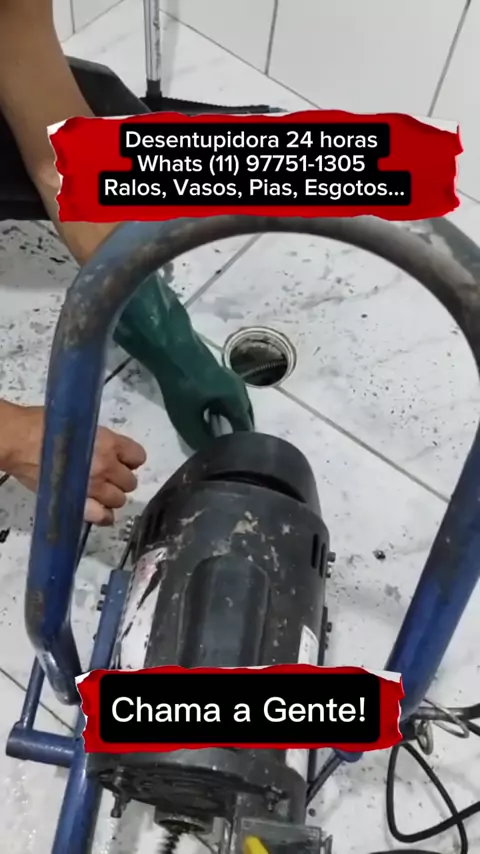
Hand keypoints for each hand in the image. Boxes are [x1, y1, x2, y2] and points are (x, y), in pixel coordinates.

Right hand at [4, 404, 145, 524]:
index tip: (120, 460)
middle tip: (105, 476)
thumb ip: (101, 439)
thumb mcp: (81, 424)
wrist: (18, 442)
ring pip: (119, 500)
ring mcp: (93, 488)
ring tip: (97, 492)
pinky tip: (98, 510)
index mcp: (108, 443)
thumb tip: (112, 450)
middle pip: (130, 481)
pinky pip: (102, 517)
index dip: (129, 459)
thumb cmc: (43, 426)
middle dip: (120, 479)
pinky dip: (103, 515)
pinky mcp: (77, 503)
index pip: (138, 456)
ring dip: (111, 497)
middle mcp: (106, 466)